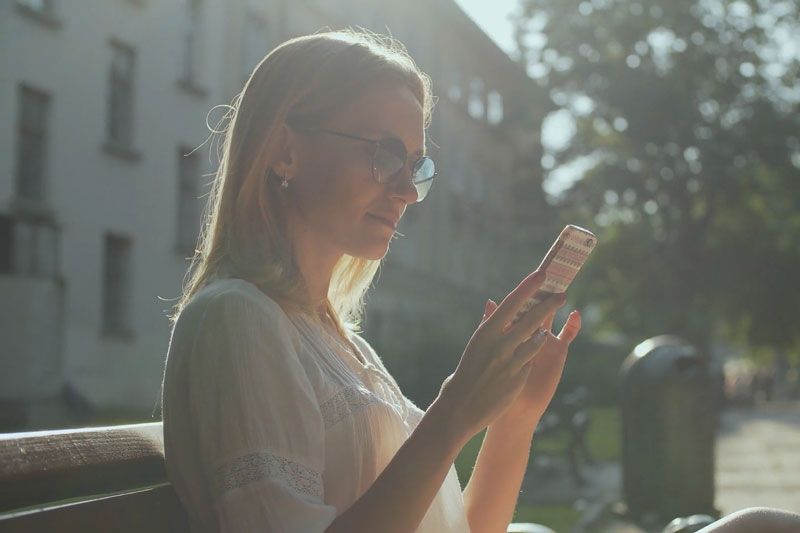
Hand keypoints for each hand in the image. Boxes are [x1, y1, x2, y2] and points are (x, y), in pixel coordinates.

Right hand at [434, 270, 566, 444]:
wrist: (460, 408)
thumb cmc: (463, 374)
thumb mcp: (474, 346)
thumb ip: (487, 326)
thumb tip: (492, 304)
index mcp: (485, 333)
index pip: (511, 303)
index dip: (528, 288)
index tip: (541, 275)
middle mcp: (499, 345)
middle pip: (531, 319)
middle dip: (548, 306)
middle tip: (561, 295)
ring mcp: (510, 362)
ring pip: (536, 340)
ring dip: (542, 333)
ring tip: (546, 329)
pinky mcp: (518, 378)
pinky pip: (530, 361)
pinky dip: (532, 355)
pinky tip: (534, 353)